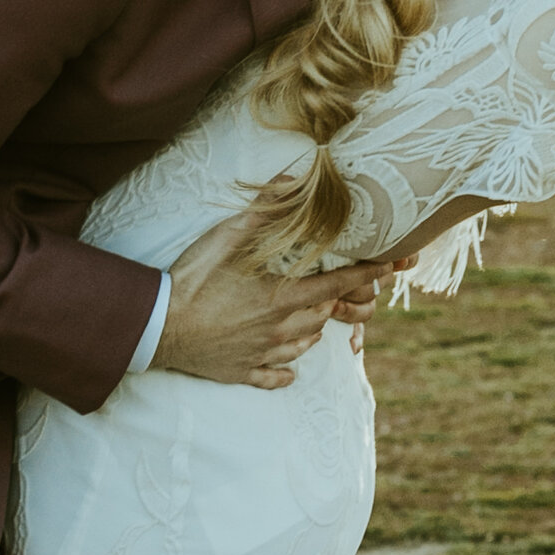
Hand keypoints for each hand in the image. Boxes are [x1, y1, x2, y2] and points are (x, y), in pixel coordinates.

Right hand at [153, 208, 412, 389]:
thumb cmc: (192, 279)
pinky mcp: (243, 371)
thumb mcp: (227, 236)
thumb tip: (294, 179)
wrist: (157, 328)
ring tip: (309, 315)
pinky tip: (287, 364)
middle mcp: (281, 328)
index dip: (371, 273)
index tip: (397, 264)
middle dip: (335, 299)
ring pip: (306, 343)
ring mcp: (263, 354)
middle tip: (335, 286)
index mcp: (283, 296)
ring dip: (313, 328)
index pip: (340, 285)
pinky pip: (277, 375)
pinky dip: (287, 369)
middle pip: (324, 314)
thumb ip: (266, 210)